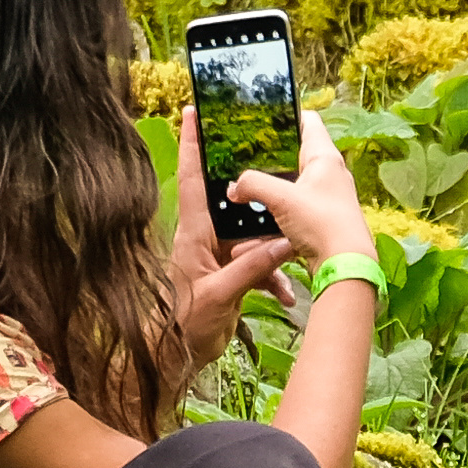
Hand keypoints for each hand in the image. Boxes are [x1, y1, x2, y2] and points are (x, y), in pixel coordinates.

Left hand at [166, 109, 296, 362]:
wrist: (179, 356)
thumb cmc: (187, 323)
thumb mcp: (221, 295)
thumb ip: (253, 268)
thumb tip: (282, 244)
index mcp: (194, 234)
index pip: (193, 179)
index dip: (193, 144)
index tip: (193, 111)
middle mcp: (205, 238)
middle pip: (231, 201)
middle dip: (252, 188)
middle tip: (270, 161)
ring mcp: (218, 255)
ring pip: (253, 237)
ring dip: (272, 253)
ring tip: (288, 270)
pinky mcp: (230, 274)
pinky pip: (258, 266)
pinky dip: (273, 280)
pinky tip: (286, 299)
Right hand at [228, 111, 371, 287]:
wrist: (346, 266)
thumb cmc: (324, 225)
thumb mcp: (282, 199)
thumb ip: (253, 185)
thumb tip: (234, 187)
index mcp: (325, 157)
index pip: (308, 121)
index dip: (287, 113)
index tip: (264, 115)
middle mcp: (329, 174)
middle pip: (297, 154)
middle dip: (271, 157)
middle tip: (245, 156)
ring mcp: (326, 197)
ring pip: (293, 184)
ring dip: (271, 188)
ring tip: (245, 188)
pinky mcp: (321, 220)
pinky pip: (294, 210)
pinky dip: (276, 213)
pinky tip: (258, 220)